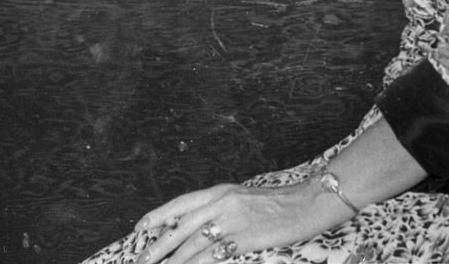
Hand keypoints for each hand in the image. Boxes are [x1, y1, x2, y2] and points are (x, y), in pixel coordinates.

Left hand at [132, 182, 314, 263]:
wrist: (309, 201)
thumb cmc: (279, 202)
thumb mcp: (243, 198)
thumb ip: (221, 208)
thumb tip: (200, 224)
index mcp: (219, 192)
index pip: (180, 204)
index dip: (158, 216)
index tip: (140, 228)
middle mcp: (221, 203)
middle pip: (180, 227)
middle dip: (158, 245)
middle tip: (140, 260)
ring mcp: (232, 220)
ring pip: (192, 244)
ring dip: (173, 260)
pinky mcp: (245, 238)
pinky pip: (214, 255)